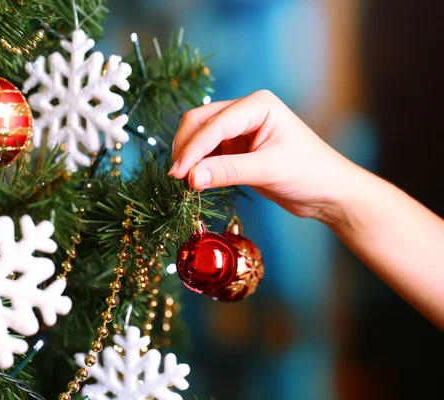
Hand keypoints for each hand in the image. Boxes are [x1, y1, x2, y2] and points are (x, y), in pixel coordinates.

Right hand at [169, 90, 361, 220]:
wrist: (328, 191)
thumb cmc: (309, 174)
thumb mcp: (269, 170)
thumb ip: (228, 172)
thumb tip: (191, 178)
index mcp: (258, 104)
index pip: (215, 123)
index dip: (193, 149)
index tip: (178, 174)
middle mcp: (246, 110)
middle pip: (200, 121)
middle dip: (186, 147)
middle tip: (175, 177)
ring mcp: (239, 128)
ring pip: (200, 135)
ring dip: (189, 155)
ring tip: (182, 180)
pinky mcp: (235, 147)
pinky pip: (207, 152)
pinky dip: (198, 164)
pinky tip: (194, 179)